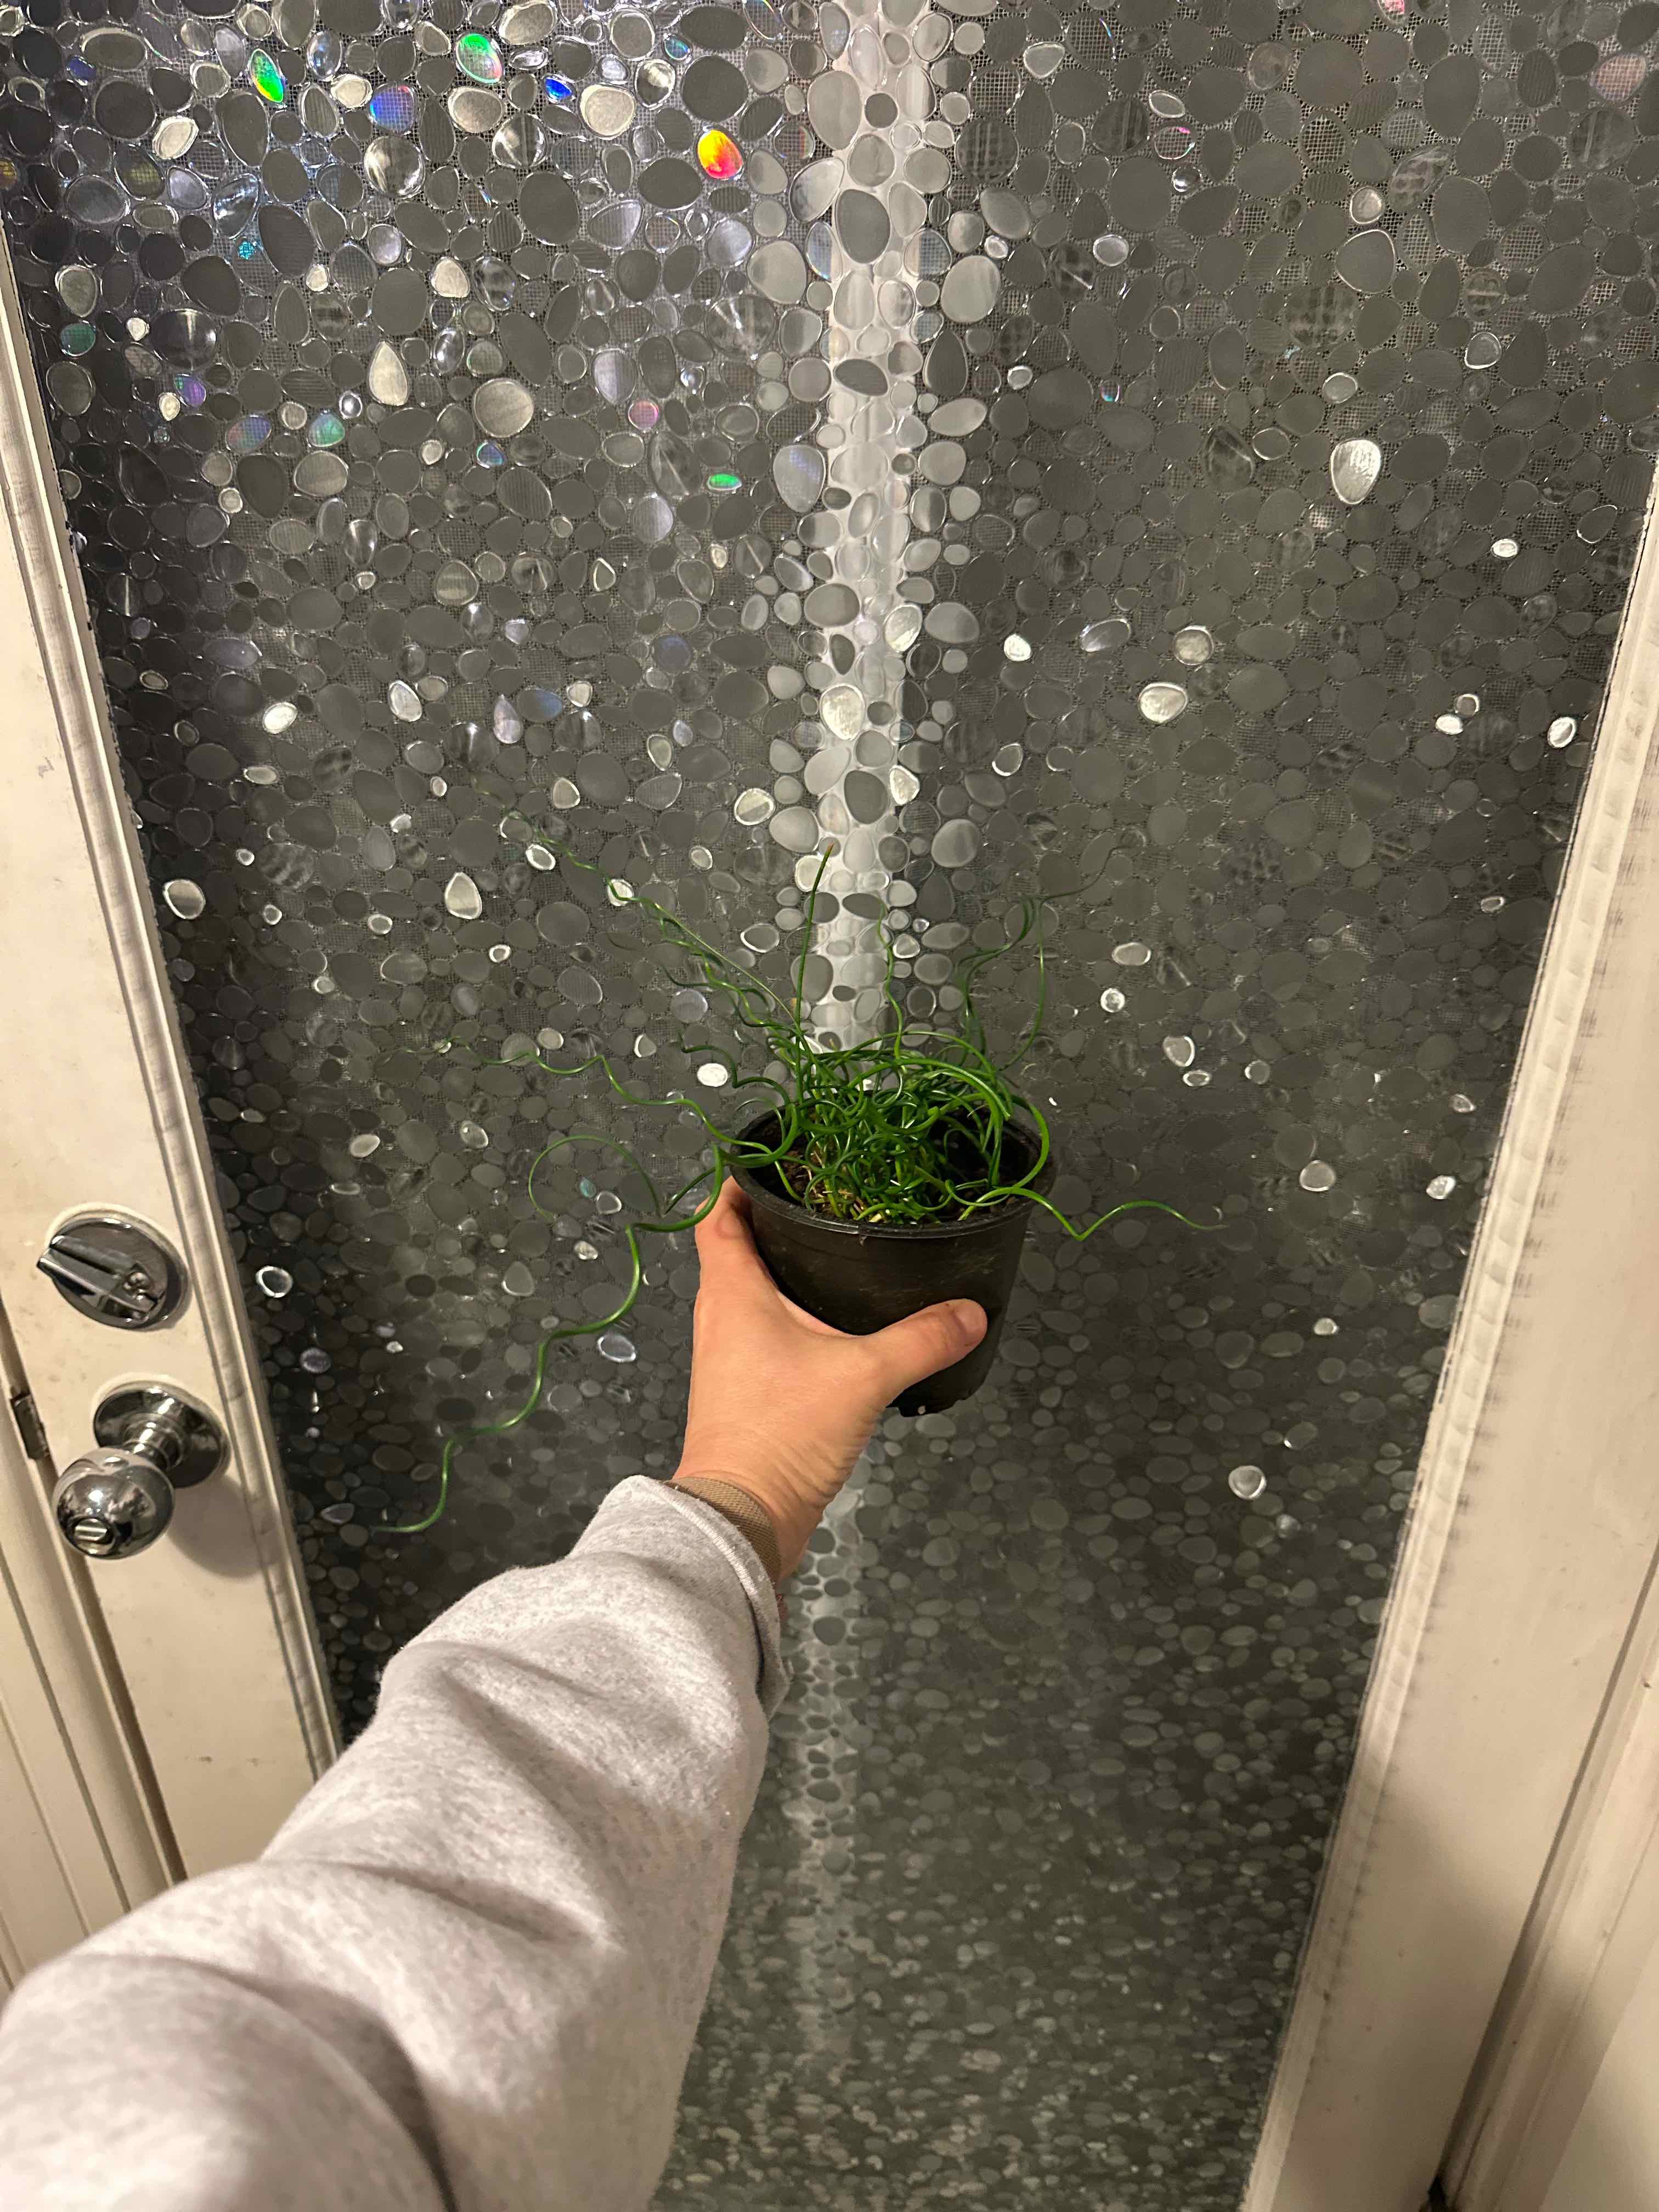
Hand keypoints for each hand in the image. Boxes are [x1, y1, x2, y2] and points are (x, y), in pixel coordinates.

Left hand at [671, 1177, 986, 1576]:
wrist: (742, 1518)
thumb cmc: (783, 1431)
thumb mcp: (863, 1376)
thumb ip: (921, 1340)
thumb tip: (972, 1311)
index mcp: (731, 1293)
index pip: (717, 1217)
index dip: (737, 1183)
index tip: (775, 1163)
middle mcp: (720, 1317)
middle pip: (734, 1251)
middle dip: (772, 1223)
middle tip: (826, 1202)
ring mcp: (728, 1357)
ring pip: (749, 1295)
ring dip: (782, 1272)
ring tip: (837, 1254)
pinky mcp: (744, 1393)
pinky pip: (763, 1335)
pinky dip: (791, 1317)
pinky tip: (836, 1326)